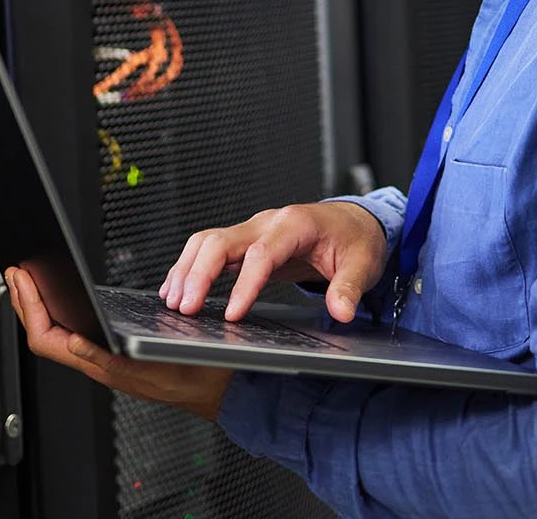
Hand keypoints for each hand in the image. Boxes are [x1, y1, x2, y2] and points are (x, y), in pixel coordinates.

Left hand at [4, 266, 232, 420]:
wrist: (217, 388)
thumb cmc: (194, 378)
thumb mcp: (155, 368)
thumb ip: (110, 361)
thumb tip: (73, 343)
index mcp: (101, 366)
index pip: (47, 338)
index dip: (30, 307)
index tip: (24, 279)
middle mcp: (97, 363)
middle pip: (45, 333)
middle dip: (25, 302)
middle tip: (17, 273)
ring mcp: (103, 359)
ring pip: (57, 333)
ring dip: (39, 306)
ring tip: (30, 281)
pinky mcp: (113, 353)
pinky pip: (75, 332)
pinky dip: (61, 312)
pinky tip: (62, 301)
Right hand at [159, 202, 388, 322]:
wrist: (354, 221)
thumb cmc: (355, 239)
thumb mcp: (363, 263)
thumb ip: (349, 287)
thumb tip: (340, 311)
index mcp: (296, 225)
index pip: (262, 254)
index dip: (244, 284)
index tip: (233, 314)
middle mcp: (268, 222)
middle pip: (221, 241)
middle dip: (199, 274)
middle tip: (185, 308)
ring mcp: (253, 229)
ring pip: (207, 241)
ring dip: (187, 270)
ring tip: (173, 302)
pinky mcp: (245, 240)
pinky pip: (210, 248)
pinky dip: (189, 267)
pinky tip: (177, 288)